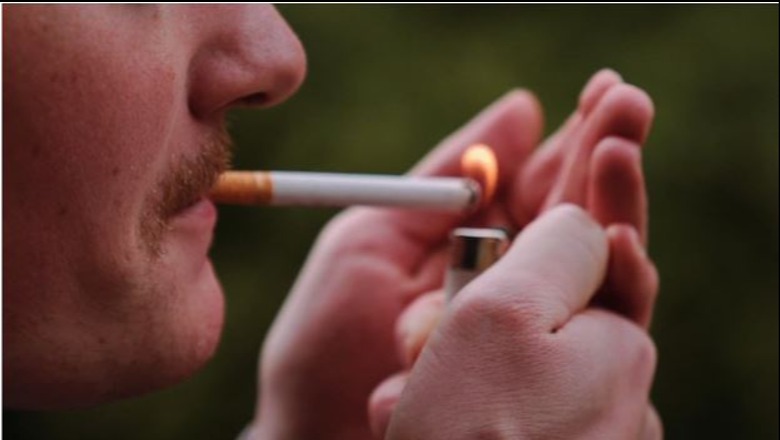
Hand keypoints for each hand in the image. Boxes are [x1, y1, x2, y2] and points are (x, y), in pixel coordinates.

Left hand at [249, 69, 653, 438]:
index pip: (540, 183)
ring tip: (620, 155)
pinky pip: (603, 335)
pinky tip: (621, 242)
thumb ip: (446, 178)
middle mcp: (514, 284)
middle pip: (579, 215)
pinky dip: (616, 287)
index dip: (575, 137)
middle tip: (628, 102)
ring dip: (617, 207)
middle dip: (605, 157)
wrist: (319, 438)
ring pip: (602, 266)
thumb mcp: (374, 238)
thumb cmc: (328, 343)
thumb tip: (524, 106)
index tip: (604, 90)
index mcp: (475, 242)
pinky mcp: (554, 382)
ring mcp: (539, 334)